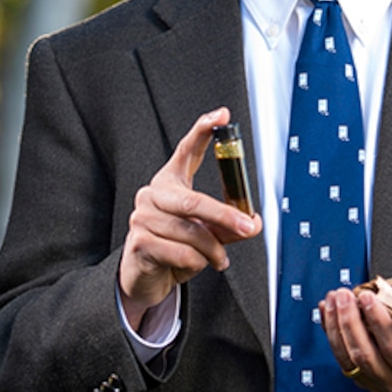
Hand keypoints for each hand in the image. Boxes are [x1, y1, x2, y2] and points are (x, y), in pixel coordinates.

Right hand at [118, 107, 260, 331]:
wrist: (145, 276)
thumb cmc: (174, 246)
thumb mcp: (205, 232)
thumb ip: (227, 225)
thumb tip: (253, 222)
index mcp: (170, 182)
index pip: (185, 150)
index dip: (203, 130)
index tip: (222, 116)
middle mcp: (152, 194)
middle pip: (193, 201)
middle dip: (224, 216)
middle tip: (248, 226)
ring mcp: (142, 217)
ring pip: (192, 233)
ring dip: (213, 251)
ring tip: (217, 258)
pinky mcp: (139, 243)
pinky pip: (182, 253)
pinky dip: (196, 263)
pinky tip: (194, 264)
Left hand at [321, 287, 391, 391]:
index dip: (378, 323)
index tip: (367, 297)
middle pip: (366, 356)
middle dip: (350, 322)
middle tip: (344, 294)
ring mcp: (378, 383)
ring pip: (348, 359)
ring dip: (336, 327)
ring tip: (333, 298)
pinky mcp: (364, 377)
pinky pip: (341, 358)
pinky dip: (330, 333)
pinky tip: (327, 310)